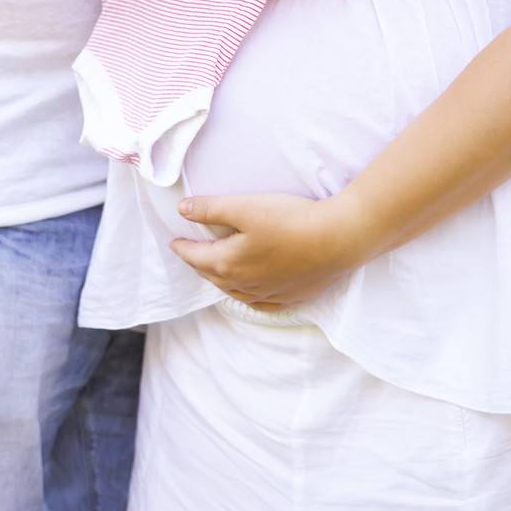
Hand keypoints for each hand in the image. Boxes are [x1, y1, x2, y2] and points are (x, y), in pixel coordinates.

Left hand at [169, 189, 370, 308]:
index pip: (196, 257)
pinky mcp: (291, 297)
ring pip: (235, 292)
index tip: (174, 242)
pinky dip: (249, 296)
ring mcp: (269, 294)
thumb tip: (182, 209)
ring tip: (215, 271)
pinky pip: (261, 303)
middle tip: (191, 255)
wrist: (336, 240)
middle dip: (199, 265)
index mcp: (228, 263)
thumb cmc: (289, 220)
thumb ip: (210, 209)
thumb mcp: (244, 207)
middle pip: (213, 276)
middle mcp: (244, 285)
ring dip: (221, 281)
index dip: (183, 248)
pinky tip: (251, 294)